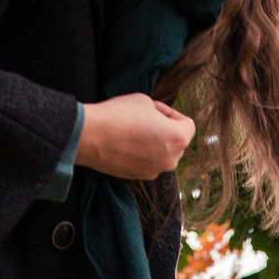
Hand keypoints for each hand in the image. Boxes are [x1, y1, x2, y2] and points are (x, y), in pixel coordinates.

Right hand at [78, 94, 194, 180]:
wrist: (91, 136)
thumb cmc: (119, 114)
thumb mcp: (145, 101)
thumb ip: (160, 113)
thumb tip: (159, 121)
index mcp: (178, 139)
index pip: (188, 125)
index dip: (172, 113)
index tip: (155, 110)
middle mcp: (171, 160)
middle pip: (176, 142)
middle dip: (165, 130)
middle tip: (144, 119)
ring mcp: (155, 171)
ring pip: (162, 154)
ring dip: (154, 143)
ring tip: (133, 131)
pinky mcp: (139, 177)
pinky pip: (147, 163)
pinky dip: (141, 154)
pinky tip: (125, 143)